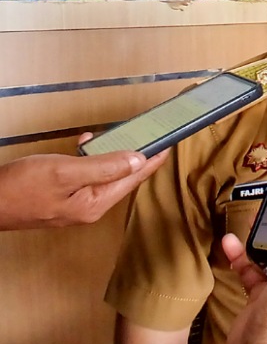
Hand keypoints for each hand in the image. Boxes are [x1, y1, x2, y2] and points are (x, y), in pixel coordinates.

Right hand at [0, 134, 168, 229]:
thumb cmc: (20, 189)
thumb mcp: (66, 172)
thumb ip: (104, 166)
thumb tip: (137, 160)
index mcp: (95, 204)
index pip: (134, 178)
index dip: (153, 159)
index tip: (169, 143)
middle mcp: (89, 207)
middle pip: (122, 177)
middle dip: (138, 156)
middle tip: (153, 137)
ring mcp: (75, 203)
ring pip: (105, 174)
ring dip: (112, 154)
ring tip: (123, 136)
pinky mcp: (62, 196)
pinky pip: (86, 175)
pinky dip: (89, 158)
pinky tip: (85, 143)